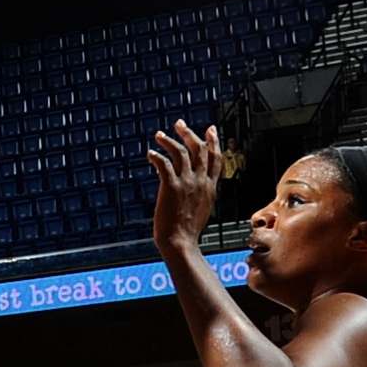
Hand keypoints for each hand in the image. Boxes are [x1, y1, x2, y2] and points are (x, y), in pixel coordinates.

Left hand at [149, 118, 226, 259]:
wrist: (180, 242)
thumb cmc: (187, 231)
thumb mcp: (201, 209)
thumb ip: (199, 195)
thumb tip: (194, 190)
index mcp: (210, 187)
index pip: (216, 159)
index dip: (213, 142)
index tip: (210, 129)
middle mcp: (201, 182)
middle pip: (200, 150)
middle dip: (190, 134)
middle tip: (179, 124)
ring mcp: (187, 183)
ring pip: (182, 153)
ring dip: (170, 141)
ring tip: (159, 135)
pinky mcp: (172, 187)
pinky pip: (164, 164)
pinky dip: (156, 156)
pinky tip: (150, 153)